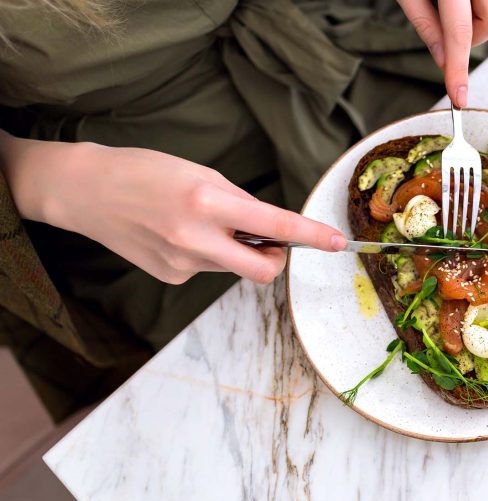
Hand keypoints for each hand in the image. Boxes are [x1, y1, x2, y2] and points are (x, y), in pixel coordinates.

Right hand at [0, 135, 346, 284]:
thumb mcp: (198, 172)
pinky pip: (207, 268)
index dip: (310, 235)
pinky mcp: (171, 276)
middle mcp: (196, 238)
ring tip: (197, 221)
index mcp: (206, 202)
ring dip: (232, 248)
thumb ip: (238, 202)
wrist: (84, 192)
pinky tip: (174, 234)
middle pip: (263, 269)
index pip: (274, 225)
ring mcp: (182, 263)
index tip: (337, 242)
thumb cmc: (144, 172)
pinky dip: (205, 253)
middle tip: (272, 243)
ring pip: (232, 265)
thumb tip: (272, 228)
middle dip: (277, 260)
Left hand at [399, 0, 487, 106]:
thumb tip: (443, 61)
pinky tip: (460, 0)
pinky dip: (478, 10)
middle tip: (448, 32)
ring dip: (476, 23)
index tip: (458, 97)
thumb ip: (425, 24)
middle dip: (475, 38)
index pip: (459, 33)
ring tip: (450, 9)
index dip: (458, 69)